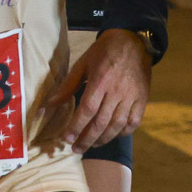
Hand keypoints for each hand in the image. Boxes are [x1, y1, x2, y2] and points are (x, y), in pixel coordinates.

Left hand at [47, 28, 151, 150]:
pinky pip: (133, 122)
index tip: (66, 138)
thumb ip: (67, 86)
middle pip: (101, 122)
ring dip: (102, 139)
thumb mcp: (82, 64)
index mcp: (100, 80)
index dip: (76, 126)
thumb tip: (48, 104)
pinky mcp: (143, 99)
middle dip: (87, 139)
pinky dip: (122, 133)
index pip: (87, 110)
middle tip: (76, 149)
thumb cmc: (104, 52)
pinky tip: (112, 136)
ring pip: (117, 125)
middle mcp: (117, 91)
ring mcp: (132, 97)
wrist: (133, 41)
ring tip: (90, 145)